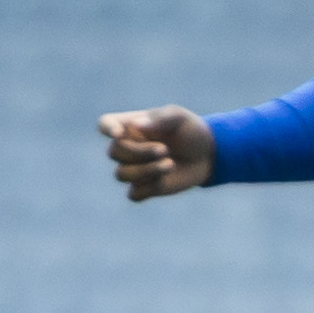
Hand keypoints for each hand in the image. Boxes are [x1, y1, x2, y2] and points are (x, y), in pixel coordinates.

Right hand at [98, 106, 214, 200]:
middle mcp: (127, 147)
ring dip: (145, 171)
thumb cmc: (190, 130)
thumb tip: (136, 125)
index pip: (105, 123)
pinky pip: (134, 194)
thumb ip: (159, 119)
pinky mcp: (144, 188)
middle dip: (138, 152)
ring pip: (121, 175)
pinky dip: (148, 188)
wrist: (208, 154)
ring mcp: (134, 169)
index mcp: (130, 126)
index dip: (107, 129)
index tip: (119, 133)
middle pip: (113, 152)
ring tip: (170, 164)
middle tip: (164, 150)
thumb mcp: (179, 118)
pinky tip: (164, 180)